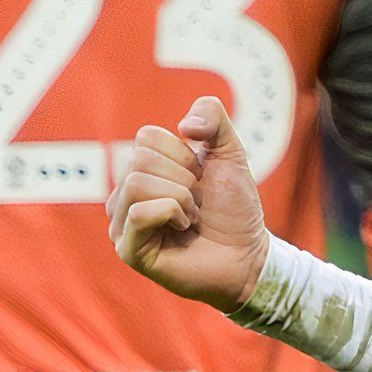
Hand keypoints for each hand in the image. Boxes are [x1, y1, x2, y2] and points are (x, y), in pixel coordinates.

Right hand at [108, 96, 269, 310]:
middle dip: (184, 179)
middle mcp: (125, 195)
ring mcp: (123, 223)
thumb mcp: (230, 151)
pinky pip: (139, 213)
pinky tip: (183, 229)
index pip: (146, 138)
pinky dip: (172, 214)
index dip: (183, 154)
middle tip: (197, 203)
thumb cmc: (234, 208)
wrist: (248, 254)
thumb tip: (185, 125)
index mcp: (142, 170)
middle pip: (140, 160)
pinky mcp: (128, 250)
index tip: (199, 178)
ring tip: (191, 217)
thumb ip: (213, 117)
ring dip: (180, 198)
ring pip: (137, 184)